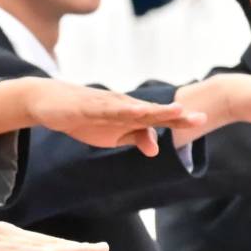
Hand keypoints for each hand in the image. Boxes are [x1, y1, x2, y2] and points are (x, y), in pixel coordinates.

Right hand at [0, 77, 202, 155]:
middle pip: (152, 111)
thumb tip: (155, 149)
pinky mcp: (88, 107)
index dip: (179, 120)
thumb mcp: (110, 135)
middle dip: (175, 115)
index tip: (202, 120)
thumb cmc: (81, 117)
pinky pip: (108, 110)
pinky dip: (123, 111)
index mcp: (128, 114)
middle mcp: (121, 105)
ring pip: (134, 109)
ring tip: (176, 112)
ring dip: (154, 110)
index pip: (158, 118)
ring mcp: (105, 105)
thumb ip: (134, 138)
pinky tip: (136, 112)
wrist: (47, 102)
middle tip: (199, 117)